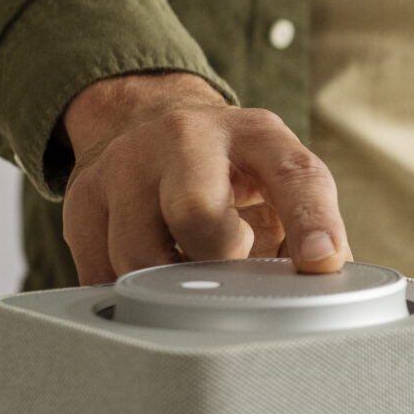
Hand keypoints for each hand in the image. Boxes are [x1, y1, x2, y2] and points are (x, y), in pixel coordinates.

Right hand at [59, 71, 350, 282]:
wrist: (146, 117)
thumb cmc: (229, 165)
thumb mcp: (277, 177)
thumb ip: (308, 229)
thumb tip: (331, 290)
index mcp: (255, 134)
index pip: (293, 174)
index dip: (311, 221)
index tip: (322, 262)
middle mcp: (186, 139)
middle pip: (196, 211)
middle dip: (217, 260)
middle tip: (230, 277)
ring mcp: (126, 165)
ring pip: (138, 256)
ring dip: (170, 289)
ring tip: (191, 281)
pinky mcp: (82, 199)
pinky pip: (100, 273)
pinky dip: (130, 296)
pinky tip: (151, 280)